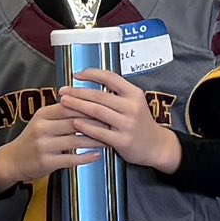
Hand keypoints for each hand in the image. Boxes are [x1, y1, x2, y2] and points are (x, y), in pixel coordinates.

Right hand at [0, 100, 100, 190]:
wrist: (13, 160)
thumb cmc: (34, 139)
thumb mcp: (43, 121)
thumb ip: (62, 112)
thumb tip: (88, 101)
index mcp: (43, 114)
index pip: (70, 106)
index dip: (90, 107)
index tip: (107, 108)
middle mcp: (42, 127)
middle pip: (74, 122)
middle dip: (96, 123)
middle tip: (114, 124)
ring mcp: (43, 145)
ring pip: (75, 141)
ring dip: (95, 141)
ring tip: (110, 140)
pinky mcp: (46, 161)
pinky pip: (70, 159)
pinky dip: (86, 157)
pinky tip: (97, 155)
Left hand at [60, 70, 182, 172]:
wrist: (156, 146)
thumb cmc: (140, 122)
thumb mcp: (134, 102)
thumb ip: (116, 93)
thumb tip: (89, 83)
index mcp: (134, 94)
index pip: (110, 78)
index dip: (92, 74)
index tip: (76, 75)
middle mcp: (132, 107)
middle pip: (100, 96)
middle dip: (78, 92)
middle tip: (63, 90)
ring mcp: (128, 124)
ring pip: (98, 112)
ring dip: (78, 106)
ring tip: (64, 103)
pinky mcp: (123, 141)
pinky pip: (100, 132)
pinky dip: (85, 126)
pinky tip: (74, 122)